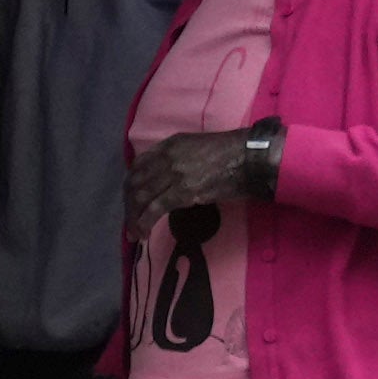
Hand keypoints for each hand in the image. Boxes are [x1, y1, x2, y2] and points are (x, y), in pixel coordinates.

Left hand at [123, 122, 260, 222]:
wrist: (249, 158)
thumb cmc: (230, 154)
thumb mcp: (196, 147)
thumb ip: (178, 159)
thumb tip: (167, 179)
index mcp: (169, 145)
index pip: (138, 165)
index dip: (131, 185)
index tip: (131, 200)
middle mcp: (166, 157)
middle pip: (134, 182)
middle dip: (128, 205)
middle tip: (130, 221)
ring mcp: (173, 174)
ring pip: (140, 197)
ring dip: (133, 217)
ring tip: (134, 233)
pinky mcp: (182, 191)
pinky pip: (154, 209)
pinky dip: (144, 222)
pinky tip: (143, 233)